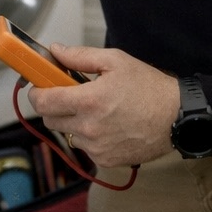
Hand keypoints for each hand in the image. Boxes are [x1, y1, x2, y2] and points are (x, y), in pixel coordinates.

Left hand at [27, 44, 179, 168]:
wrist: (175, 117)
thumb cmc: (148, 86)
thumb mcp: (116, 61)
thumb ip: (81, 56)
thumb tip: (55, 51)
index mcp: (89, 101)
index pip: (44, 102)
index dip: (36, 92)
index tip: (38, 86)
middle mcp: (88, 128)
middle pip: (50, 120)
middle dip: (54, 105)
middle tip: (70, 94)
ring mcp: (96, 148)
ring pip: (67, 134)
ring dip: (73, 121)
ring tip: (96, 109)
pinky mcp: (104, 161)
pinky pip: (85, 147)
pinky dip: (89, 136)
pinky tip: (108, 125)